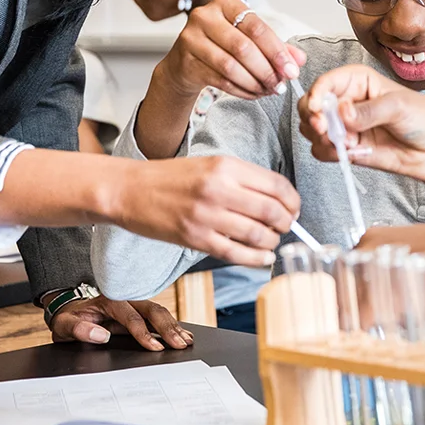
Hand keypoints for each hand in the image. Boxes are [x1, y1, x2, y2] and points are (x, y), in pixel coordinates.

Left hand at [49, 296, 193, 351]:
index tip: (155, 348)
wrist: (69, 311)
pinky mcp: (138, 312)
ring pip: (158, 311)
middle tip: (180, 344)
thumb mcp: (64, 325)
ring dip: (173, 326)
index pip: (131, 316)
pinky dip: (171, 325)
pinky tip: (183, 334)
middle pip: (151, 309)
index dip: (144, 333)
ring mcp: (133, 304)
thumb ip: (78, 329)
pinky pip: (157, 316)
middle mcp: (125, 298)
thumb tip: (101, 335)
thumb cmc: (68, 319)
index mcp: (108, 300)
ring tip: (186, 341)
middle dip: (167, 327)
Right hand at [115, 154, 300, 267]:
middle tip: (285, 227)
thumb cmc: (170, 177)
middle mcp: (219, 189)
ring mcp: (207, 215)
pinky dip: (256, 259)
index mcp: (225, 166)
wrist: (130, 190)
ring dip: (272, 242)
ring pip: (257, 235)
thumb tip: (277, 200)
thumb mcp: (209, 164)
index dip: (293, 201)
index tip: (294, 210)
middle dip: (287, 224)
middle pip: (272, 211)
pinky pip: (236, 253)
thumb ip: (242, 179)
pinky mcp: (195, 238)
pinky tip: (261, 258)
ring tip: (270, 242)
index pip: (276, 185)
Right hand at [154, 0, 305, 99]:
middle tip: (280, 84)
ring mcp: (191, 39)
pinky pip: (220, 80)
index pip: (256, 27)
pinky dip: (241, 90)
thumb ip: (275, 46)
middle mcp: (205, 17)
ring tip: (267, 90)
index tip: (291, 70)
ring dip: (254, 82)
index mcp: (224, 3)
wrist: (184, 63)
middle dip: (266, 70)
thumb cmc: (220, 45)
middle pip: (243, 47)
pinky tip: (253, 93)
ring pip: (230, 66)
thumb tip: (299, 59)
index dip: (277, 51)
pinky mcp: (186, 62)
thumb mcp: (248, 39)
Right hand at [298, 65, 424, 185]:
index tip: (317, 108)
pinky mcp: (346, 148)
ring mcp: (344, 126)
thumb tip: (344, 112)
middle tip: (324, 128)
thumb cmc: (424, 119)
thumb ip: (370, 111)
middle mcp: (346, 101)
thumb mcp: (400, 106)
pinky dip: (329, 153)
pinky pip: (322, 150)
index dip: (316, 94)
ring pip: (312, 129)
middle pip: (310, 105)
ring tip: (347, 143)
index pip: (326, 82)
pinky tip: (351, 153)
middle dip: (313, 117)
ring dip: (322, 138)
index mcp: (357, 81)